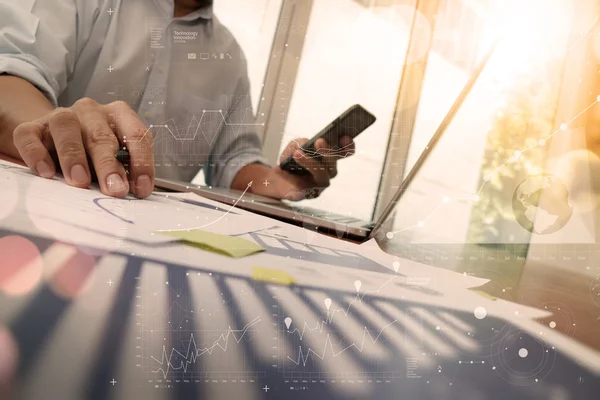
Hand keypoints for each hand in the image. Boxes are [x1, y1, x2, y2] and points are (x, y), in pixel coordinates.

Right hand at [12, 98, 153, 197]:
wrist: (54, 140)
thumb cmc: (94, 154)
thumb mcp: (115, 159)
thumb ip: (125, 170)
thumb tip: (133, 193)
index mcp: (118, 115)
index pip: (135, 134)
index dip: (141, 163)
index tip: (140, 189)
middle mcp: (91, 111)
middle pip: (101, 135)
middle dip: (109, 165)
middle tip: (114, 190)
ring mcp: (60, 116)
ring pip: (66, 127)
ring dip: (74, 156)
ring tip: (80, 182)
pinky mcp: (32, 127)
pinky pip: (30, 136)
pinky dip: (37, 155)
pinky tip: (46, 173)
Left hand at [251, 136, 354, 200]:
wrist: (277, 179)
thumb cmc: (291, 161)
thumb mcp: (294, 146)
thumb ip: (300, 143)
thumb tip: (304, 145)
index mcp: (329, 159)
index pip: (344, 152)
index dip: (347, 146)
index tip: (345, 136)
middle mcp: (328, 173)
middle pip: (333, 164)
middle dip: (328, 152)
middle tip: (319, 141)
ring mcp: (319, 186)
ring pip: (321, 175)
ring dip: (310, 163)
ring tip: (297, 154)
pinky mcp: (306, 195)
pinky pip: (304, 190)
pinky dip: (297, 182)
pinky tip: (289, 173)